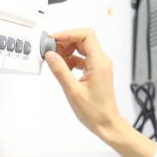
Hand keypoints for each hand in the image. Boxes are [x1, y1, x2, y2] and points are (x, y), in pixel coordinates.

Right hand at [44, 28, 156, 156]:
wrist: (106, 123)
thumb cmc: (94, 111)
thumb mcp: (73, 91)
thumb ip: (60, 71)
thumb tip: (50, 55)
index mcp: (99, 63)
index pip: (86, 36)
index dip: (69, 33)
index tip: (54, 38)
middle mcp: (102, 61)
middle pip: (83, 40)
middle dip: (66, 42)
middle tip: (51, 50)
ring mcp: (100, 65)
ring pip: (82, 48)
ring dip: (67, 51)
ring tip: (55, 60)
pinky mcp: (96, 71)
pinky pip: (83, 58)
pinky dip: (71, 60)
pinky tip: (63, 68)